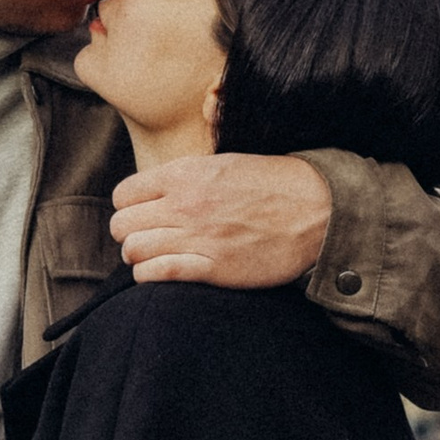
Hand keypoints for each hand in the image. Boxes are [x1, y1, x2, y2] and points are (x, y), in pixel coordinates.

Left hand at [110, 150, 331, 286]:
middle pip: (121, 225)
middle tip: (149, 238)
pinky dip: (151, 275)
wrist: (317, 210)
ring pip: (133, 251)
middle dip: (130, 233)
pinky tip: (165, 272)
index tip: (144, 214)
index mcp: (185, 174)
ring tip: (157, 256)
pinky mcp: (211, 268)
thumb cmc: (274, 185)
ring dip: (140, 257)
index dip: (130, 207)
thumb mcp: (225, 163)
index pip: (124, 194)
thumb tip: (158, 189)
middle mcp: (184, 205)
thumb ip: (187, 175)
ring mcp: (196, 237)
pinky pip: (156, 274)